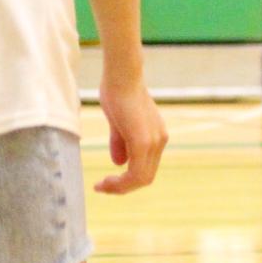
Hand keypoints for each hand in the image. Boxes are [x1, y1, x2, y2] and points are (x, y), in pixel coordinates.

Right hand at [97, 74, 167, 193]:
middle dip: (123, 187)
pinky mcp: (143, 142)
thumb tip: (119, 162)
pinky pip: (136, 172)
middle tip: (102, 187)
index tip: (106, 181)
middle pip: (145, 177)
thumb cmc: (117, 91)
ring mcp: (154, 142)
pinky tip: (106, 182)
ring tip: (102, 187)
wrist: (121, 74)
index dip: (127, 180)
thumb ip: (120, 142)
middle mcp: (159, 141)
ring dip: (121, 187)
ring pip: (141, 178)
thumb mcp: (118, 121)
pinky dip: (121, 182)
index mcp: (155, 136)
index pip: (145, 168)